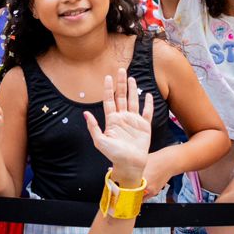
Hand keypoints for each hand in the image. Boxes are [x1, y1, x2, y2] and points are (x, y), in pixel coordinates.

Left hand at [81, 69, 153, 186]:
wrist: (130, 164)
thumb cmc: (114, 154)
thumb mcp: (100, 141)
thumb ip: (93, 127)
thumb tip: (85, 113)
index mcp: (112, 120)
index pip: (109, 100)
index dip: (108, 89)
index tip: (107, 77)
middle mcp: (122, 118)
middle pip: (121, 97)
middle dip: (120, 84)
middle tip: (121, 70)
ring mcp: (134, 121)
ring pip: (133, 101)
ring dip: (132, 90)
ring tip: (131, 78)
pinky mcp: (144, 126)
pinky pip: (147, 112)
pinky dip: (148, 103)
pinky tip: (147, 94)